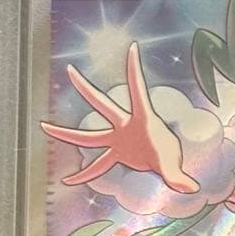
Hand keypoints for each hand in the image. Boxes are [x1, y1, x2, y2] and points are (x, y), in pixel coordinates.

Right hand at [41, 42, 198, 191]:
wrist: (169, 163)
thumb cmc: (170, 154)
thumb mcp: (171, 164)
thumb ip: (176, 176)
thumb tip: (190, 188)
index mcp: (142, 119)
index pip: (138, 90)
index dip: (134, 70)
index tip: (133, 47)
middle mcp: (124, 126)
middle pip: (102, 104)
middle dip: (85, 88)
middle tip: (70, 70)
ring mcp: (117, 139)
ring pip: (89, 136)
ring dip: (67, 133)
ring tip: (44, 125)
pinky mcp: (116, 154)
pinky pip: (97, 165)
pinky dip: (84, 175)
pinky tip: (68, 180)